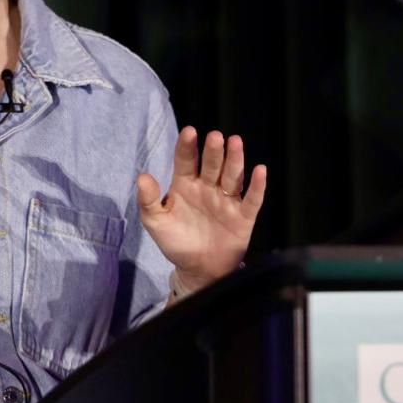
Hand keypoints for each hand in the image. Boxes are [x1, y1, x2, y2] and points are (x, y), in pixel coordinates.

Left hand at [137, 127, 266, 292]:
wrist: (198, 270)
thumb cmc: (176, 242)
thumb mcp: (156, 223)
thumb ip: (148, 201)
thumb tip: (142, 176)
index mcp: (185, 185)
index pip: (186, 160)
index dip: (187, 146)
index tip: (189, 132)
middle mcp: (208, 187)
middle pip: (212, 164)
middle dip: (214, 151)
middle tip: (215, 136)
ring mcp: (227, 200)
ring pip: (232, 176)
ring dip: (235, 160)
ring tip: (235, 142)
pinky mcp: (243, 216)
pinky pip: (251, 199)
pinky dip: (257, 186)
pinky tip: (260, 170)